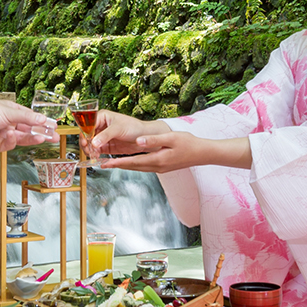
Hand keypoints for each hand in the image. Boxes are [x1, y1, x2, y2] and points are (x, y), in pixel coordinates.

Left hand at [0, 98, 57, 151]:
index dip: (43, 122)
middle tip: (55, 137)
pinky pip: (11, 145)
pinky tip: (10, 135)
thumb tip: (43, 119)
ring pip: (23, 139)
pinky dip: (12, 140)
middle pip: (30, 130)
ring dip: (32, 138)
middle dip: (43, 133)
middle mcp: (10, 124)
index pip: (32, 118)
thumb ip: (27, 118)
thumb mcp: (9, 112)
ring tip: (43, 138)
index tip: (54, 125)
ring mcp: (5, 135)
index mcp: (13, 112)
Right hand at [88, 110, 164, 156]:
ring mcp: (103, 137)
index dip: (84, 132)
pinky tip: (96, 156)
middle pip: (87, 134)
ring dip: (89, 149)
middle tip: (88, 149)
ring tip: (93, 154)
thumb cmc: (134, 127)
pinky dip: (95, 154)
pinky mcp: (106, 146)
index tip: (85, 141)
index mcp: (102, 117)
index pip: (88, 124)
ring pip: (90, 143)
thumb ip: (106, 135)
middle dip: (86, 142)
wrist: (145, 138)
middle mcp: (101, 126)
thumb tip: (93, 142)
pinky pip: (97, 150)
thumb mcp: (119, 128)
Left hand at [101, 131, 251, 173]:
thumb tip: (138, 141)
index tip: (105, 163)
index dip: (118, 163)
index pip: (133, 162)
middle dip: (118, 166)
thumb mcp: (171, 138)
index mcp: (158, 159)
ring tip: (112, 163)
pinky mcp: (163, 167)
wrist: (203, 153)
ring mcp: (160, 168)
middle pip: (133, 167)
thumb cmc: (189, 143)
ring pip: (138, 168)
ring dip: (125, 166)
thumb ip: (154, 140)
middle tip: (102, 164)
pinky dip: (135, 165)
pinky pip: (145, 166)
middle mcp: (157, 166)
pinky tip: (131, 162)